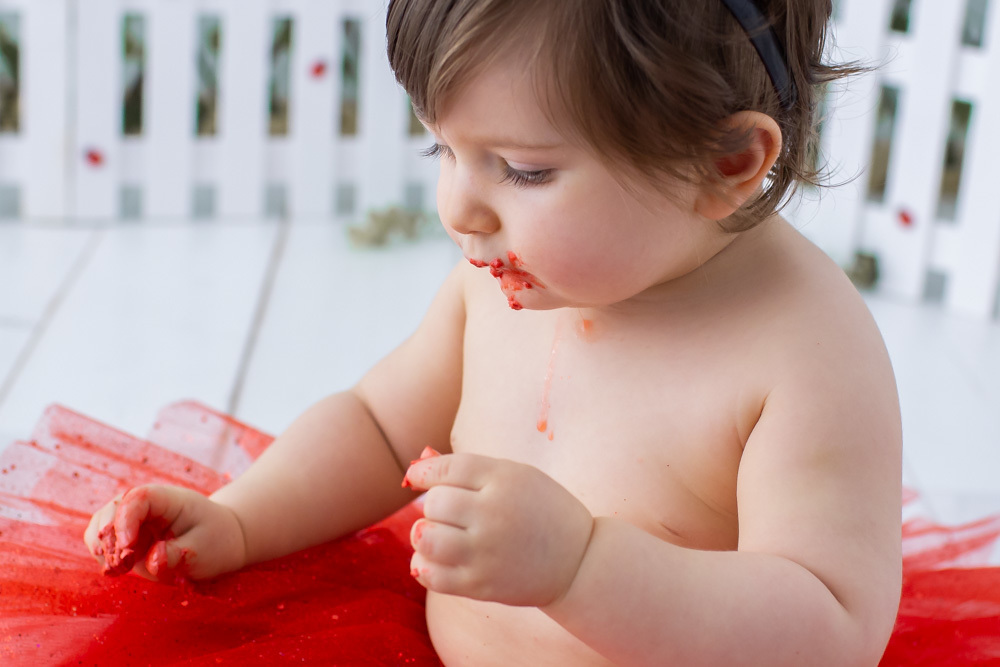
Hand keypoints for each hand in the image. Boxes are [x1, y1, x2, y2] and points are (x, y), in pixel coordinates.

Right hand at [83, 485, 246, 581]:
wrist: (221, 541)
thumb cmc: (215, 541)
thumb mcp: (204, 549)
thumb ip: (177, 555)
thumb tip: (152, 561)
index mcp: (169, 499)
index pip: (139, 497)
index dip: (126, 520)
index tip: (128, 546)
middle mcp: (146, 506)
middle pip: (113, 508)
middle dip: (108, 536)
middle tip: (119, 564)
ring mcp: (134, 521)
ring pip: (102, 525)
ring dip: (102, 547)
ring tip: (117, 569)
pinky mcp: (127, 539)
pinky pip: (105, 543)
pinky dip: (104, 556)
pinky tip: (115, 570)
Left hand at [403, 452, 593, 606]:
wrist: (578, 562)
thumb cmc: (541, 510)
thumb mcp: (517, 476)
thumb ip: (471, 470)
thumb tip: (416, 469)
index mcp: (504, 480)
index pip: (447, 469)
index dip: (423, 472)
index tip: (416, 477)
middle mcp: (493, 514)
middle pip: (434, 503)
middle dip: (433, 504)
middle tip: (446, 511)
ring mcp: (486, 552)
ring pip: (426, 538)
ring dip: (423, 534)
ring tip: (434, 533)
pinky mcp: (481, 585)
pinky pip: (432, 575)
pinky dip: (423, 565)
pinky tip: (436, 558)